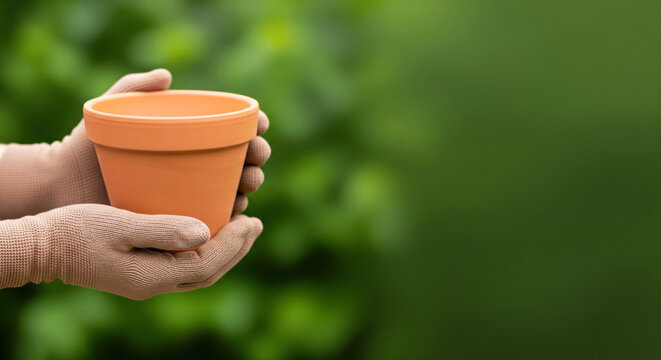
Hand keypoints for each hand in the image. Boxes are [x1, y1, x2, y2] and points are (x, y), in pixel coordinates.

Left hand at [0, 69, 270, 218]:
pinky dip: (232, 215)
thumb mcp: (109, 110)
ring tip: (246, 185)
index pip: (232, 128)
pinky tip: (235, 212)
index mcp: (187, 136)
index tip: (259, 126)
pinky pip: (215, 217)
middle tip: (255, 157)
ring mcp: (189, 191)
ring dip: (249, 185)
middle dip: (258, 156)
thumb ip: (133, 87)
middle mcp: (194, 163)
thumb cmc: (85, 145)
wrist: (63, 185)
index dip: (253, 126)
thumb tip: (167, 75)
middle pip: (242, 158)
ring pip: (234, 188)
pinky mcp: (180, 217)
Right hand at [0, 204, 261, 299]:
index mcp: (152, 275)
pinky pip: (183, 267)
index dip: (234, 244)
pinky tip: (206, 235)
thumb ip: (161, 229)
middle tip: (256, 225)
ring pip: (198, 272)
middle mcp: (153, 284)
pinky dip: (203, 253)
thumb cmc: (75, 231)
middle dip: (237, 249)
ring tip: (241, 229)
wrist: (42, 248)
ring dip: (223, 252)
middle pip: (209, 272)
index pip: (208, 264)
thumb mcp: (118, 225)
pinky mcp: (139, 273)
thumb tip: (205, 233)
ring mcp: (146, 281)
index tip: (253, 221)